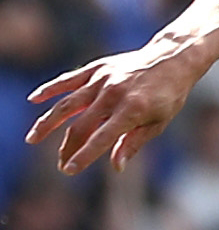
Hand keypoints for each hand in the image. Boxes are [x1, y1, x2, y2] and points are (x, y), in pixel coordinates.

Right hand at [27, 40, 203, 173]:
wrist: (173, 58)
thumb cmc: (169, 95)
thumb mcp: (159, 122)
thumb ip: (134, 143)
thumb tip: (116, 167)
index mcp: (131, 111)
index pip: (101, 139)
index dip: (84, 156)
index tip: (69, 170)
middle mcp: (113, 94)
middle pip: (80, 126)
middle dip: (68, 148)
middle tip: (61, 164)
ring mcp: (102, 80)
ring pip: (67, 104)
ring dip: (47, 123)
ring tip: (32, 138)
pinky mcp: (96, 68)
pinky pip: (68, 80)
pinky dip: (50, 89)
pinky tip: (34, 99)